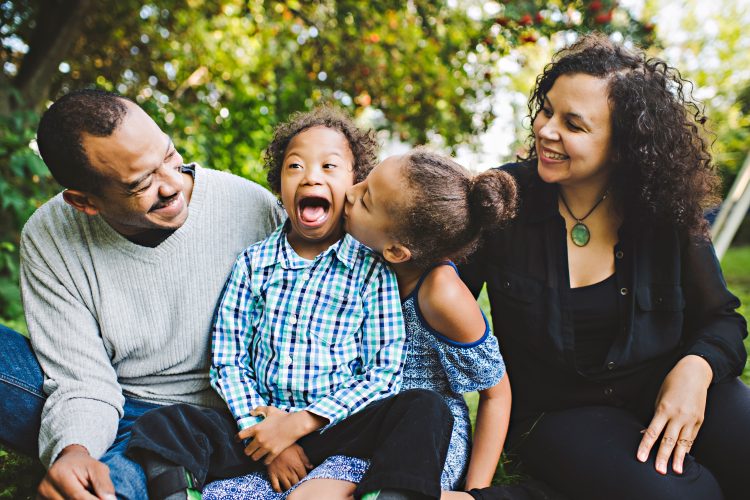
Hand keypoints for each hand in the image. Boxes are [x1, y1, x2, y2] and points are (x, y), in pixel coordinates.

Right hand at [36, 445, 115, 499]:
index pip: (79, 497)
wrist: (67, 462)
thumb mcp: (98, 468)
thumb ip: (104, 484)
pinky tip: (76, 497)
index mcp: (59, 474)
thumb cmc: (84, 466)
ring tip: (87, 493)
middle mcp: (45, 487)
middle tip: (97, 495)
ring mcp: (40, 496)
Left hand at [237, 406, 321, 464]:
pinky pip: (266, 461)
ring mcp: (266, 447)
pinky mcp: (274, 452)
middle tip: (250, 449)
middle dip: (247, 450)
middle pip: (247, 450)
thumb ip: (259, 409)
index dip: (237, 438)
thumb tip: (251, 412)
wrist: (295, 424)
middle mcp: (259, 439)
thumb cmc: (283, 416)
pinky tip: (266, 458)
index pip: (241, 436)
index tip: (237, 440)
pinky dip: (265, 461)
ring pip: (254, 457)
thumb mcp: (270, 410)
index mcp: (256, 429)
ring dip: (255, 456)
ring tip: (257, 454)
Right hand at [266, 444, 312, 491]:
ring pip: (287, 486)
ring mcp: (280, 473)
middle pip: (296, 483)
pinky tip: (281, 490)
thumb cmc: (287, 445)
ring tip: (291, 487)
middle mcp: (289, 471)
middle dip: (298, 484)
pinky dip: (278, 490)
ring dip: (290, 488)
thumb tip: (311, 466)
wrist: (272, 442)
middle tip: (298, 483)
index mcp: (297, 465)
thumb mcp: (298, 449)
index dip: (304, 479)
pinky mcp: (272, 474)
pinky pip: (276, 486)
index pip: (303, 477)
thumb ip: (305, 459)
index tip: (304, 479)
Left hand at [636, 355, 711, 474]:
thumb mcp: (659, 398)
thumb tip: (647, 434)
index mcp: (664, 409)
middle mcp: (678, 416)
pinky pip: (692, 437)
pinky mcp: (699, 420)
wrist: (694, 373)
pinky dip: (687, 448)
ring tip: (675, 470)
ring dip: (678, 458)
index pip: (653, 432)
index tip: (641, 458)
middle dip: (662, 457)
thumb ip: (655, 417)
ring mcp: (690, 419)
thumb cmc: (671, 384)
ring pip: (683, 442)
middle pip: (668, 440)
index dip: (646, 446)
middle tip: (659, 471)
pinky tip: (683, 458)